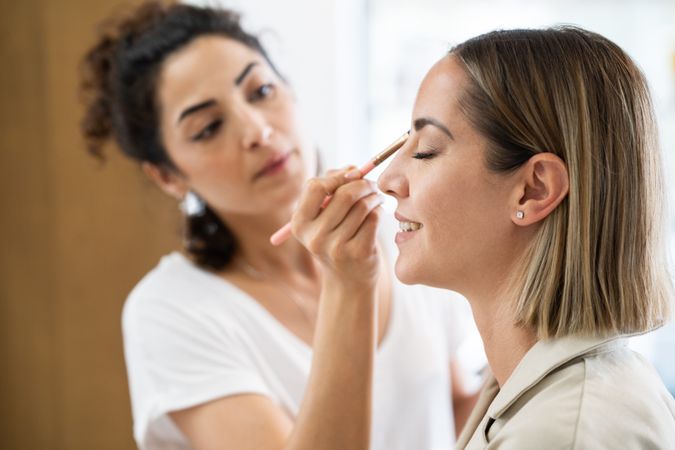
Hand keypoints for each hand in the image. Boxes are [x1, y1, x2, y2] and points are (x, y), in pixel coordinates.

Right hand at [291, 167, 383, 289]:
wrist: (348, 281)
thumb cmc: (336, 238)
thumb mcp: (324, 216)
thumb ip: (334, 187)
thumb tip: (354, 170)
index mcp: (300, 224)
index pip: (314, 186)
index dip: (336, 176)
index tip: (350, 175)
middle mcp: (314, 237)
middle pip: (343, 195)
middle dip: (363, 184)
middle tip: (371, 185)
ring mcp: (335, 247)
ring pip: (362, 206)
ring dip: (374, 197)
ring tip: (376, 199)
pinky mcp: (358, 253)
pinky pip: (374, 219)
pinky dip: (379, 211)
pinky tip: (378, 214)